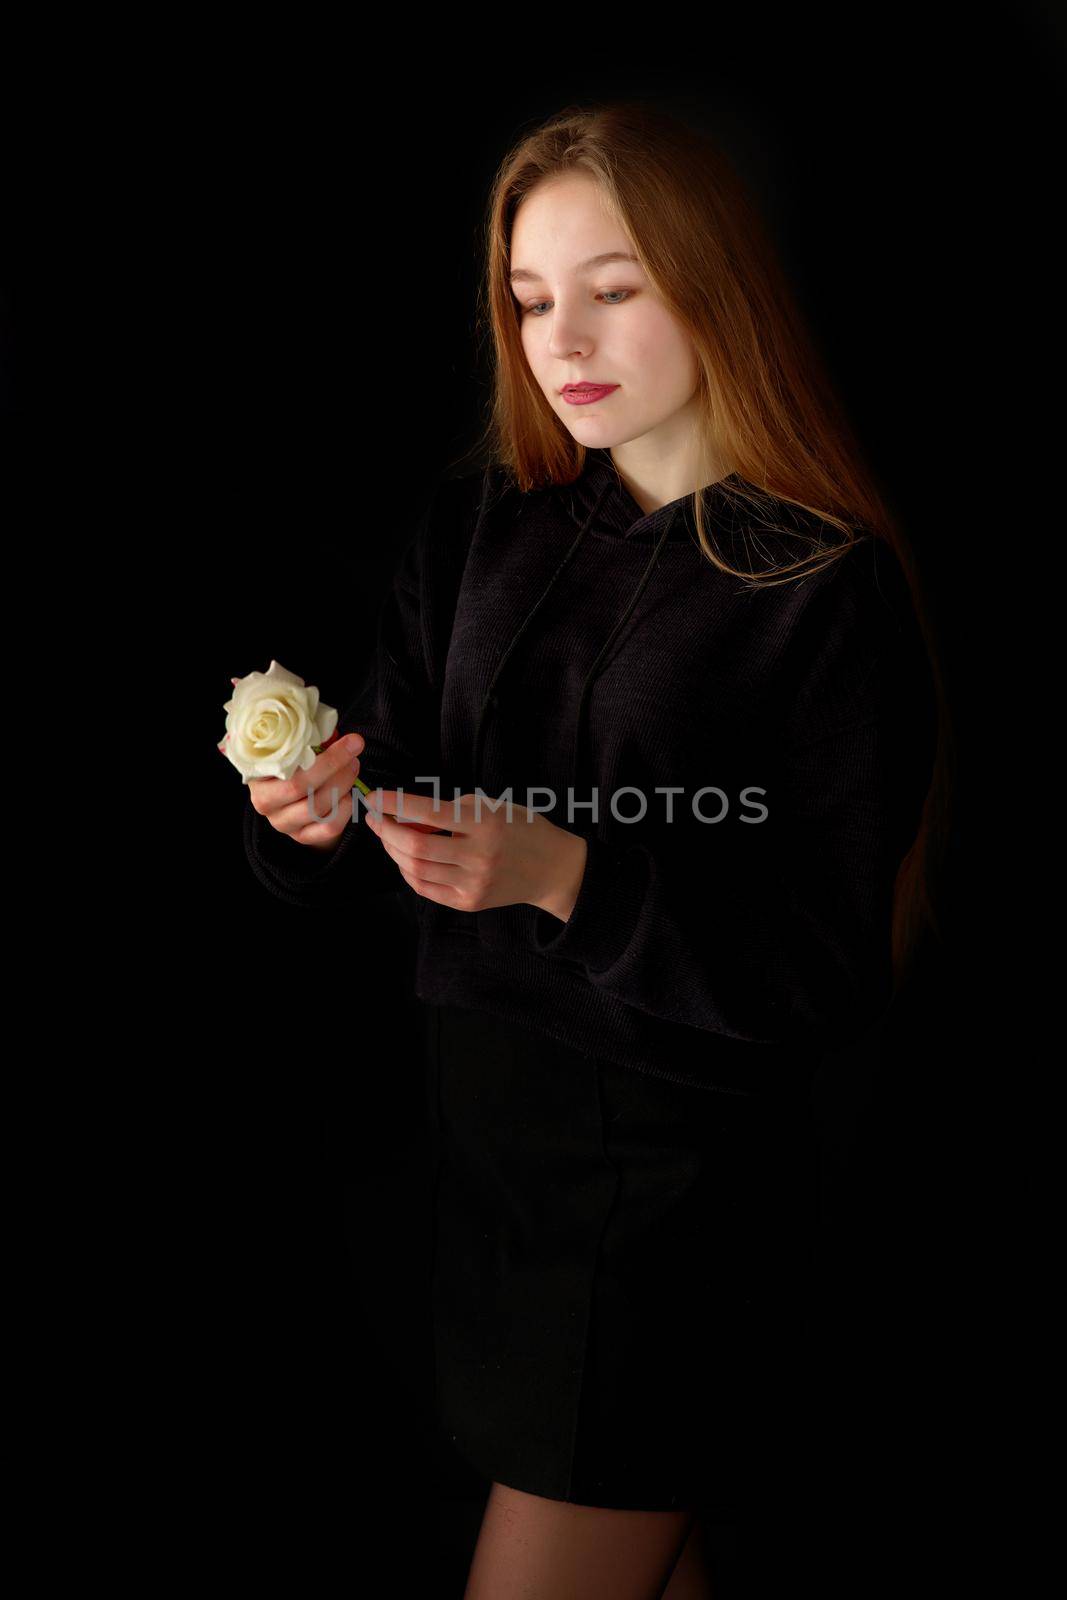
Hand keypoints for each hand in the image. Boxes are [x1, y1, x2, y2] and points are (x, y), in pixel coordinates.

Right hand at [248, 732, 365, 850]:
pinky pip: (327, 827)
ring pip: (316, 808)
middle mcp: (264, 803)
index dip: (324, 756)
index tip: (351, 741)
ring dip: (342, 786)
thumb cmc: (295, 764)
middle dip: (335, 768)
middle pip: (301, 788)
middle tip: (354, 756)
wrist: (293, 797)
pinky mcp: (301, 837)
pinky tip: (349, 795)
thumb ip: (305, 738)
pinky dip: (344, 811)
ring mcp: (282, 823)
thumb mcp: (294, 748)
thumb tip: (331, 725)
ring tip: (353, 769)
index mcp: (257, 776)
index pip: (288, 767)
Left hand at [362, 790, 588, 919]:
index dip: (395, 804)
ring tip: (387, 836)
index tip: (376, 796)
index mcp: (485, 824)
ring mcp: (473, 883)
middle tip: (374, 817)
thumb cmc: (521, 829)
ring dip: (393, 850)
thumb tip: (405, 814)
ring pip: (415, 869)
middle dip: (386, 829)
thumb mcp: (492, 806)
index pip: (428, 812)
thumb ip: (450, 809)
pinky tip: (404, 858)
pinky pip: (426, 888)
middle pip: (415, 845)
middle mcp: (479, 856)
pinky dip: (408, 871)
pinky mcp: (469, 902)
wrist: (552, 869)